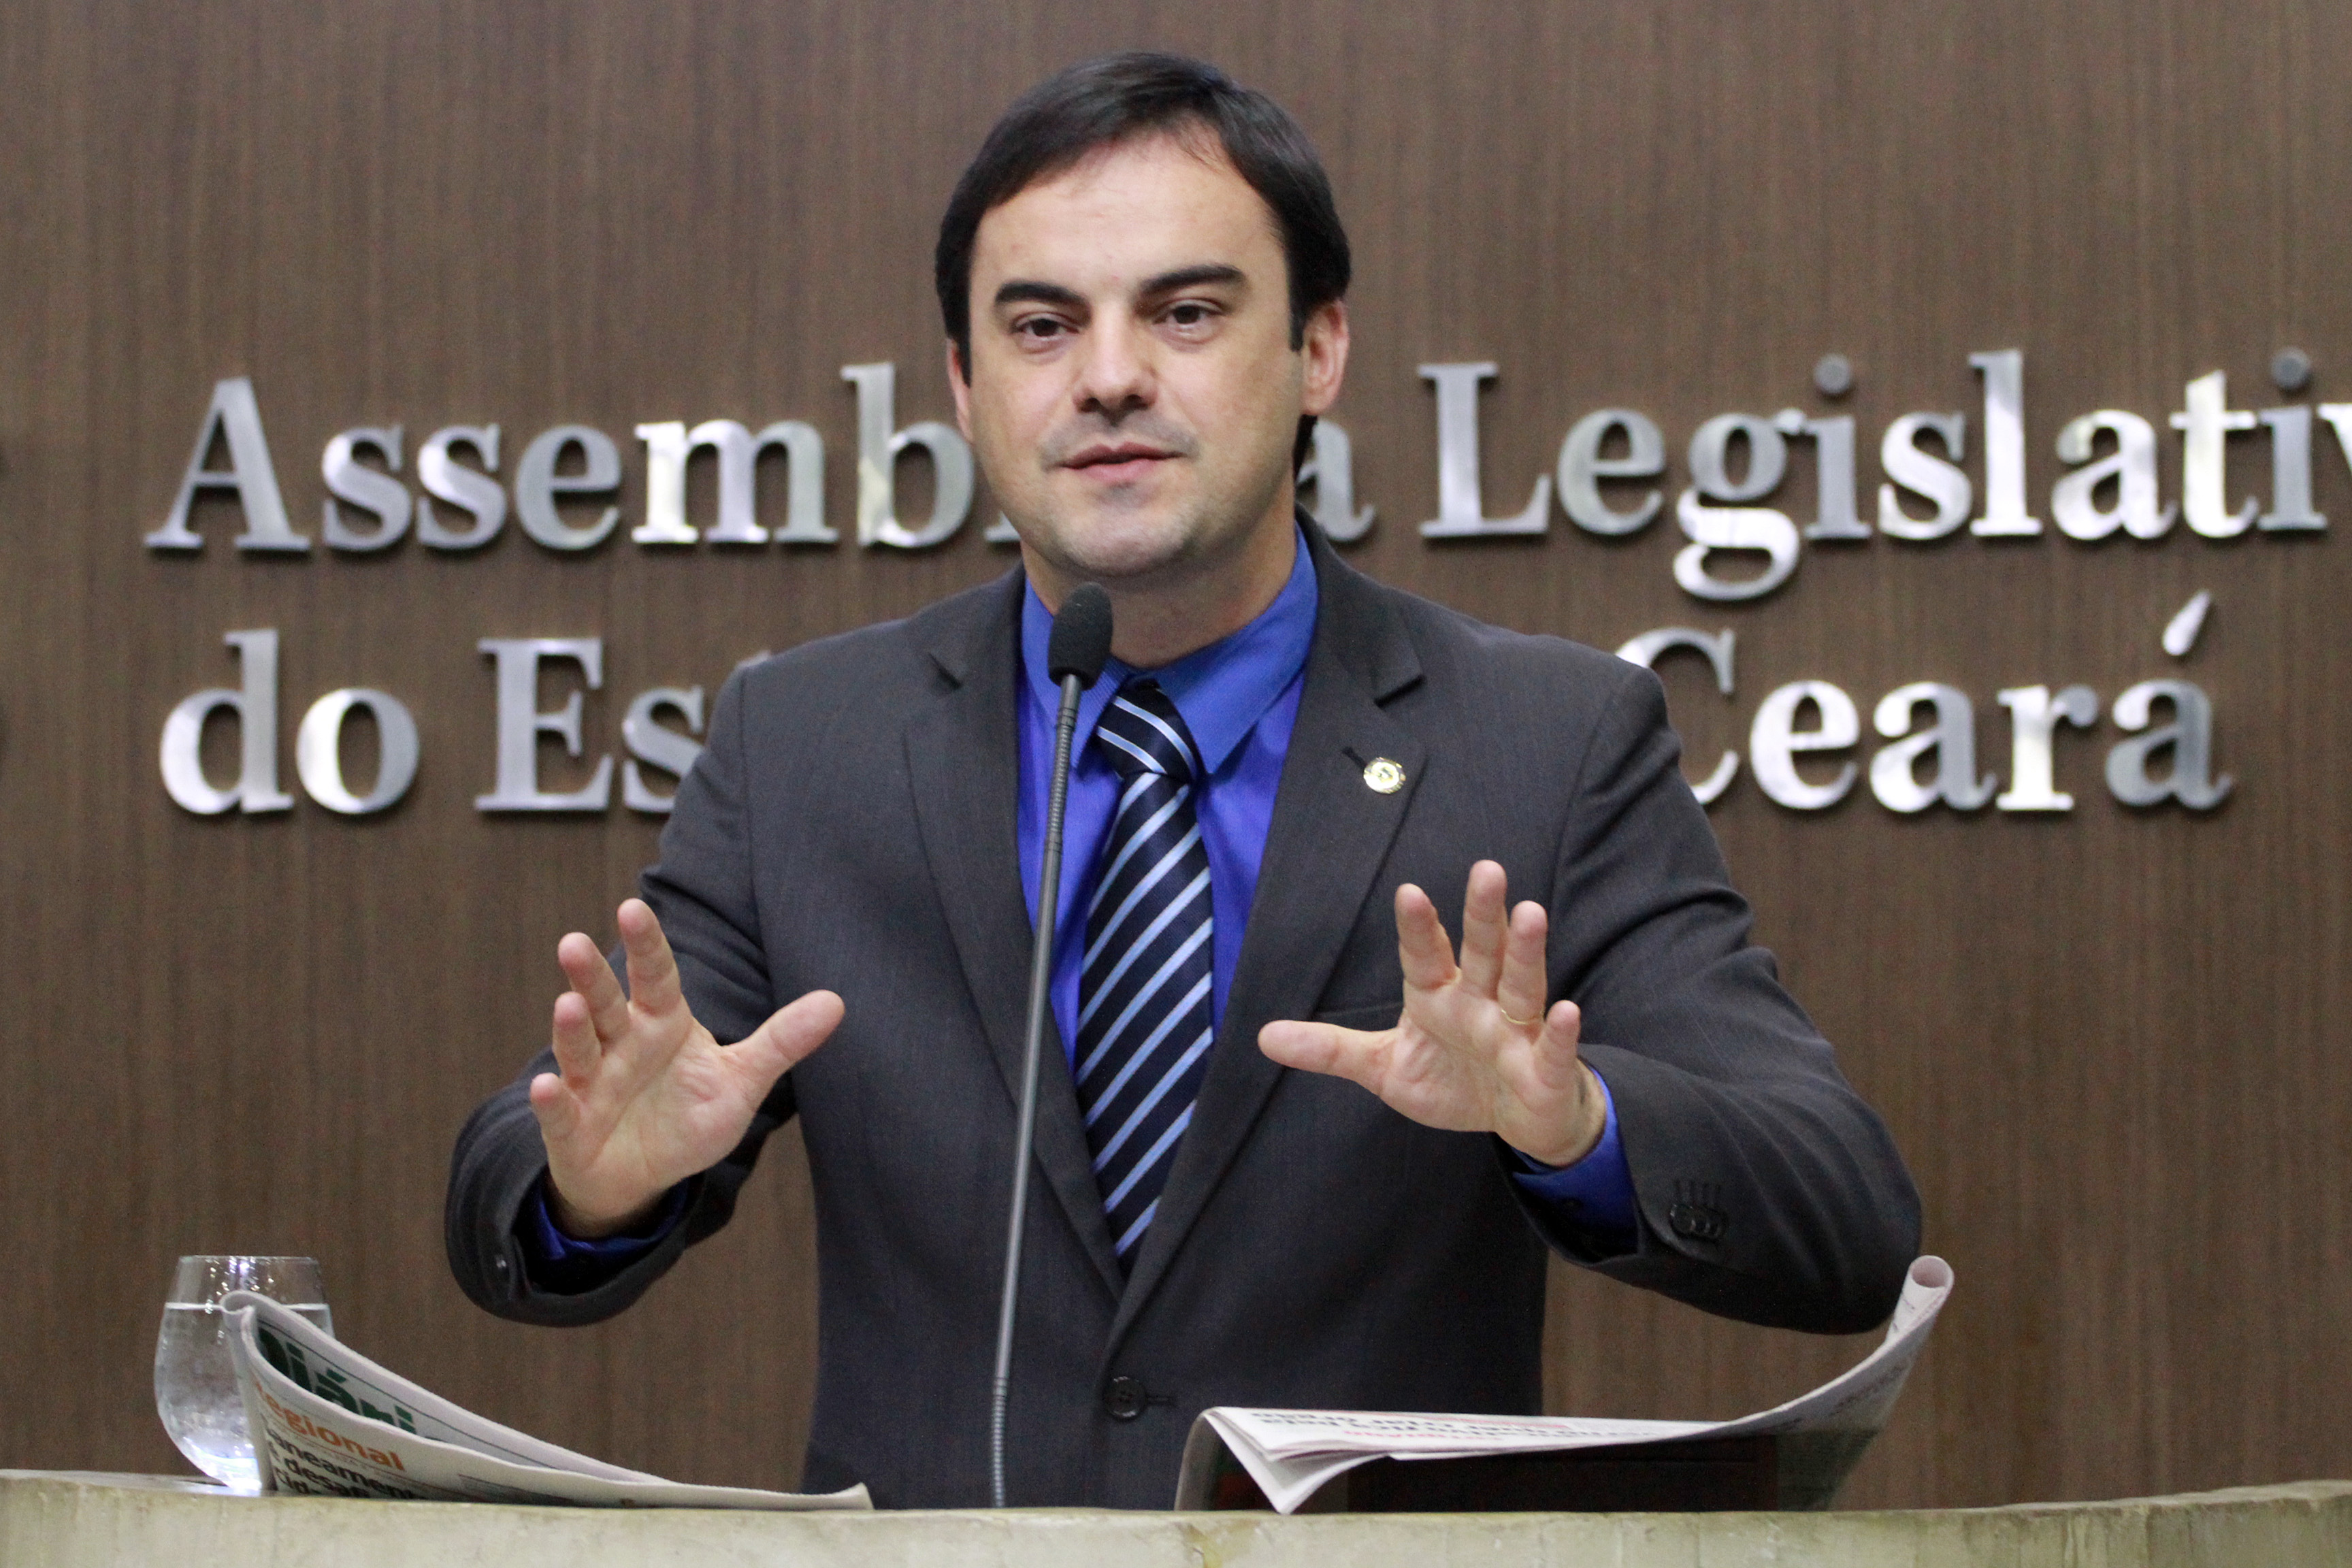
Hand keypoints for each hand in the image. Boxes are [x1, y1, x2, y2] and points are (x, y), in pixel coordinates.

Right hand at [528, 898, 843, 1236]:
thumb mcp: (741, 1080)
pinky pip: (561, 1112)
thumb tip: (837, 1002)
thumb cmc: (689, 1117)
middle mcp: (621, 1044)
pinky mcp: (572, 1127)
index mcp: (662, 1023)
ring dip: (571, 1028)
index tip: (634, 907)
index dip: (645, 944)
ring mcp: (591, 1084)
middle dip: (590, 975)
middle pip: (605, 1003)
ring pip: (579, 1049)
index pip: (656, 976)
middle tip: (573, 943)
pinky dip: (551, 1102)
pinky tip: (545, 1087)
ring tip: (568, 1004)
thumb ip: (781, 1042)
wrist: (645, 1176)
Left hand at [1258, 860, 1602, 1166]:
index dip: (1417, 926)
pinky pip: (1554, 1048)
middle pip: (1482, 951)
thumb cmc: (1453, 1083)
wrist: (1515, 1121)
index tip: (1408, 892)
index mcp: (1439, 995)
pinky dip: (1562, 1033)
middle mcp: (1480, 1003)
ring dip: (1526, 952)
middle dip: (1483, 914)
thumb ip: (1331, 1050)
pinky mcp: (1546, 1069)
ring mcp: (1517, 1033)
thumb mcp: (1384, 1068)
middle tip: (1487, 869)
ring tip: (1532, 913)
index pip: (1424, 955)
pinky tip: (1568, 1011)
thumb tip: (1263, 1037)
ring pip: (1522, 986)